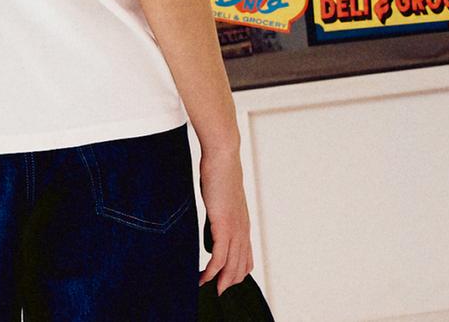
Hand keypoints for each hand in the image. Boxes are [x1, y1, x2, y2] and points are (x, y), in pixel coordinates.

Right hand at [198, 140, 253, 294]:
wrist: (223, 156)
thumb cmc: (220, 171)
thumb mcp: (222, 196)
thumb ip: (221, 209)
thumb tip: (214, 215)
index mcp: (243, 224)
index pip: (246, 258)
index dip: (237, 273)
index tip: (225, 281)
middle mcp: (242, 230)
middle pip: (240, 266)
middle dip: (229, 282)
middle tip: (216, 291)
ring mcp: (235, 229)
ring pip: (231, 266)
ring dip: (220, 281)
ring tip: (207, 287)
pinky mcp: (224, 226)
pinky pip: (219, 257)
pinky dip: (211, 271)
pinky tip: (203, 277)